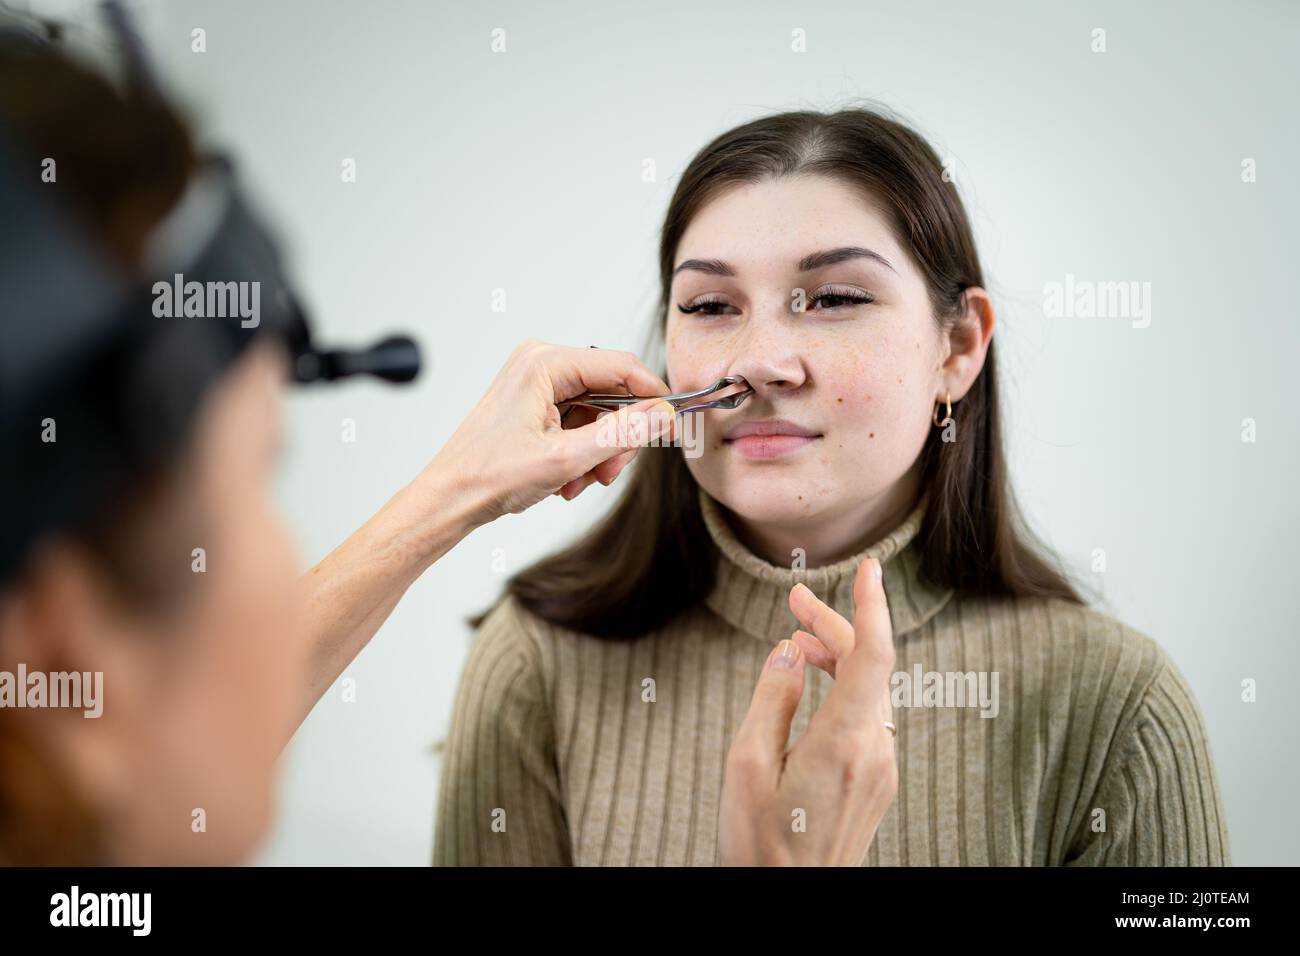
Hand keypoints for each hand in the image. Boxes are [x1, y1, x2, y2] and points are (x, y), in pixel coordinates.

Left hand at [430, 339, 676, 525]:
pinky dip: (582, 453)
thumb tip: (661, 415)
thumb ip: (620, 434)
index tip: (673, 427)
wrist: (450, 498)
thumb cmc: (488, 475)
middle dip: (617, 437)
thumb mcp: (566, 458)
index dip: (653, 397)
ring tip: (577, 482)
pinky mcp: (535, 404)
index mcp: (544, 363)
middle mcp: (541, 364)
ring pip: (598, 412)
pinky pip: (579, 422)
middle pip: (612, 392)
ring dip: (598, 452)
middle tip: (610, 472)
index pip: (621, 366)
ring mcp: (537, 384)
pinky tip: (566, 479)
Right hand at [719, 557, 897, 865]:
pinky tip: (817, 683)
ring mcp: (882, 768)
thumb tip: (791, 649)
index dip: (873, 604)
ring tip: (800, 639)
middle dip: (835, 625)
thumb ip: (772, 697)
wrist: (791, 905)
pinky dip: (846, 687)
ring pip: (871, 689)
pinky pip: (869, 715)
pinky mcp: (878, 781)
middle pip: (870, 665)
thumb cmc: (759, 843)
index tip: (869, 567)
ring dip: (840, 656)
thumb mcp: (746, 764)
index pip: (873, 654)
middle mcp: (875, 750)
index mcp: (844, 741)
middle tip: (795, 600)